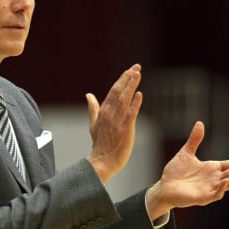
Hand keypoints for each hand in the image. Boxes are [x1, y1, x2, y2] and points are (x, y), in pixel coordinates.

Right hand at [86, 64, 142, 183]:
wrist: (102, 161)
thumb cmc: (100, 144)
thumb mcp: (94, 124)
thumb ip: (93, 108)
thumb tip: (88, 95)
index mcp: (103, 111)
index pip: (113, 91)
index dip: (122, 79)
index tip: (130, 70)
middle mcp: (110, 113)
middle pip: (119, 92)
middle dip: (128, 78)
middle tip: (136, 66)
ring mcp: (117, 121)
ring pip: (124, 100)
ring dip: (130, 86)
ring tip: (137, 73)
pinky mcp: (125, 129)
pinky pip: (130, 114)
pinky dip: (135, 104)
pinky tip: (139, 94)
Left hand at [147, 121, 228, 217]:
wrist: (164, 187)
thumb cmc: (175, 172)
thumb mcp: (186, 153)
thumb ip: (195, 140)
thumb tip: (200, 123)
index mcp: (212, 169)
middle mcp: (214, 179)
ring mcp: (209, 189)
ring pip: (228, 184)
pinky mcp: (203, 198)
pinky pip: (215, 194)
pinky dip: (221, 188)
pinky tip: (224, 180)